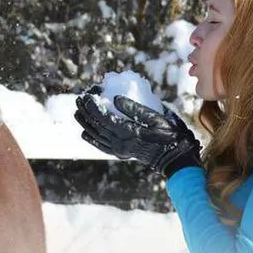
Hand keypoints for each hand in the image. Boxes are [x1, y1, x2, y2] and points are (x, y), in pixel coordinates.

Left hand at [74, 90, 201, 178]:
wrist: (175, 158)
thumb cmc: (170, 133)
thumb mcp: (156, 117)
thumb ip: (135, 108)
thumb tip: (116, 99)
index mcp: (129, 132)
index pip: (104, 118)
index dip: (93, 106)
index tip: (87, 95)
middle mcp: (122, 143)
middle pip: (98, 126)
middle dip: (86, 112)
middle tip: (79, 99)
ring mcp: (121, 150)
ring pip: (97, 136)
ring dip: (86, 124)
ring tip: (77, 112)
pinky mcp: (122, 154)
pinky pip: (103, 147)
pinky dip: (92, 139)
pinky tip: (85, 133)